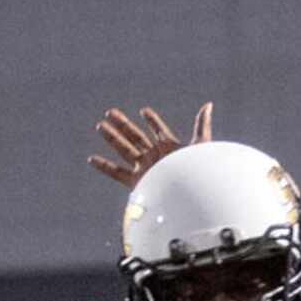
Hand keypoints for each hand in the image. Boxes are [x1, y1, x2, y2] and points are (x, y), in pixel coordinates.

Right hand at [88, 103, 213, 187]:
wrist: (190, 195)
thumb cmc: (198, 171)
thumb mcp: (201, 144)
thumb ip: (202, 125)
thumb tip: (208, 105)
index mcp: (169, 148)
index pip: (159, 130)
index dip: (153, 121)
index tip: (144, 111)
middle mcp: (155, 157)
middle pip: (136, 136)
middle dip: (123, 125)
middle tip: (110, 112)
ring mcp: (145, 168)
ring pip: (124, 149)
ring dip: (112, 137)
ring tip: (100, 126)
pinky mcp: (138, 180)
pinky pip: (117, 173)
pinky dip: (105, 166)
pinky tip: (92, 159)